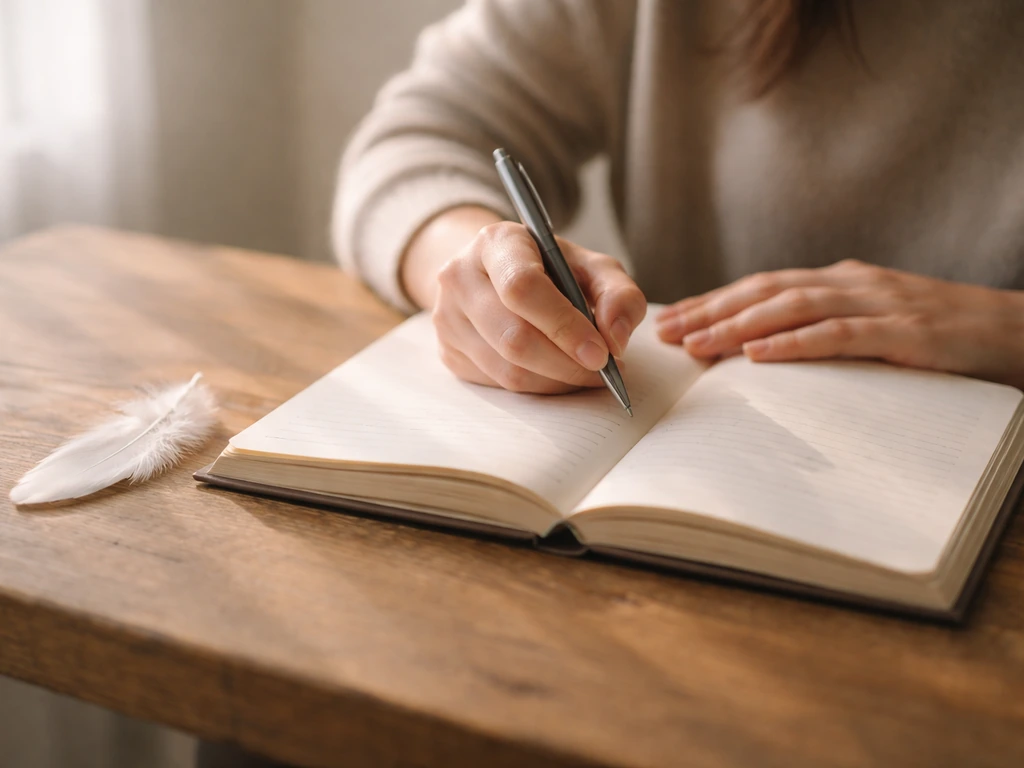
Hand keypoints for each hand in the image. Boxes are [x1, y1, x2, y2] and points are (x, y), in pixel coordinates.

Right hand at [433, 221, 645, 392]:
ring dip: (556, 381)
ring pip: (507, 370)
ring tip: (586, 373)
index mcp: (496, 242)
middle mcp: (460, 276)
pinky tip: (557, 374)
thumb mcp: (590, 266)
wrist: (493, 273)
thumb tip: (616, 339)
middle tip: (602, 370)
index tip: (601, 352)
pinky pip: (498, 385)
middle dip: (566, 364)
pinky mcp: (448, 351)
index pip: (523, 287)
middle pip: (514, 337)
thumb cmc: (547, 268)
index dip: (564, 326)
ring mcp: (447, 317)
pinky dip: (538, 388)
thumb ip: (617, 294)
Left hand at [655, 259, 1023, 387]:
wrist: (1017, 331)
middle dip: (711, 310)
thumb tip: (765, 347)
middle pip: (766, 291)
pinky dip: (794, 343)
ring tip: (697, 344)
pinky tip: (757, 354)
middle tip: (666, 331)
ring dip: (738, 324)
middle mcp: (852, 283)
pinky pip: (839, 335)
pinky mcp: (904, 332)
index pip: (764, 287)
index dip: (714, 301)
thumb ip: (827, 327)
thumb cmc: (941, 335)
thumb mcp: (875, 323)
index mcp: (841, 281)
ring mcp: (879, 303)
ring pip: (793, 307)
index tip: (672, 318)